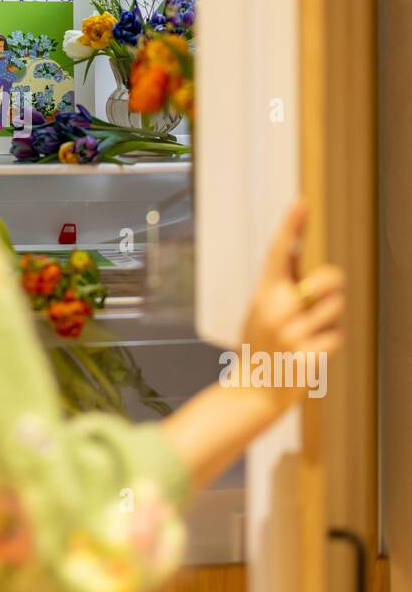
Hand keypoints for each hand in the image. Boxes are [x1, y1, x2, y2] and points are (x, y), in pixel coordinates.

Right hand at [240, 198, 344, 398]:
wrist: (255, 389)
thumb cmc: (262, 346)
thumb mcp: (261, 310)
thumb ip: (280, 284)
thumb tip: (296, 251)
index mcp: (264, 294)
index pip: (277, 252)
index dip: (290, 226)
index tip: (301, 202)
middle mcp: (274, 310)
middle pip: (327, 279)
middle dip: (333, 288)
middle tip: (320, 301)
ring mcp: (289, 334)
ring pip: (336, 309)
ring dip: (330, 321)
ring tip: (309, 334)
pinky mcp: (306, 355)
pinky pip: (337, 336)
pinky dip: (330, 343)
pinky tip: (311, 351)